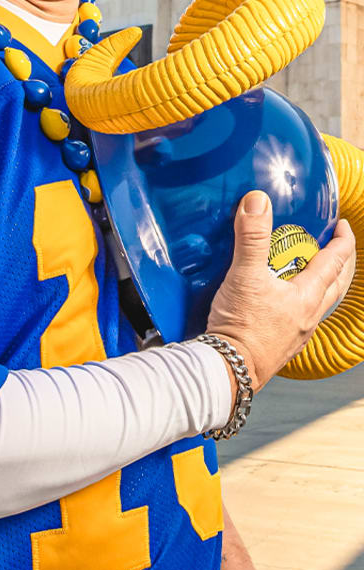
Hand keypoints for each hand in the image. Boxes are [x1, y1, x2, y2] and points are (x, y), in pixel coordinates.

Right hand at [206, 190, 354, 391]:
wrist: (228, 369)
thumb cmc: (241, 327)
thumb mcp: (245, 275)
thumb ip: (252, 237)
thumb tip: (258, 201)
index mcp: (307, 296)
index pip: (335, 262)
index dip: (342, 241)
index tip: (342, 226)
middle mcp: (308, 316)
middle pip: (337, 285)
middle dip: (342, 263)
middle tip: (337, 246)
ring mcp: (297, 334)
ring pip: (321, 304)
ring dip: (324, 284)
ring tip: (312, 270)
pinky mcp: (281, 345)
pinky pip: (302, 318)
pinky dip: (302, 302)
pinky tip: (286, 300)